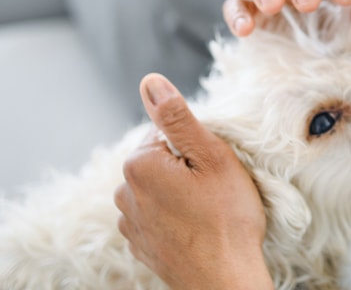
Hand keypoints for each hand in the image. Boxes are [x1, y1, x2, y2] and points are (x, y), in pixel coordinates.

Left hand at [115, 74, 272, 289]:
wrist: (224, 279)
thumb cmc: (226, 218)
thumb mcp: (211, 156)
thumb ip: (177, 117)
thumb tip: (150, 81)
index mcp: (139, 164)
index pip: (167, 134)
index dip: (197, 147)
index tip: (214, 169)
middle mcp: (124, 192)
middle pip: (161, 160)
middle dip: (187, 168)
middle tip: (216, 189)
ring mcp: (130, 222)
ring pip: (159, 188)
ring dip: (181, 193)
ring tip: (209, 211)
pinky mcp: (140, 244)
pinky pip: (157, 215)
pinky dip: (176, 217)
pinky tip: (198, 228)